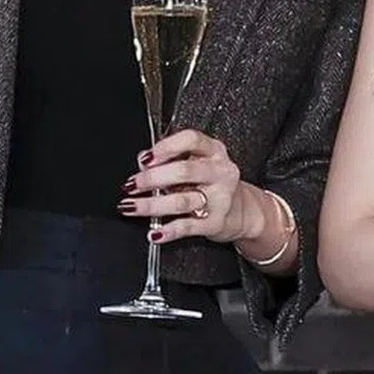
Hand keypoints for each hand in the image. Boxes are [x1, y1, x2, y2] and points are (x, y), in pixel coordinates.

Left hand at [118, 129, 264, 245]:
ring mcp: (220, 198)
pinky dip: (168, 231)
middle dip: (153, 178)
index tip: (146, 158)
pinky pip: (187, 227)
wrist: (241, 211)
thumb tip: (143, 160)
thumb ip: (170, 158)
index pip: (191, 140)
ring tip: (132, 206)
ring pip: (182, 200)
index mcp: (214, 151)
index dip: (167, 147)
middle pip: (184, 171)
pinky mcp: (215, 223)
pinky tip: (154, 232)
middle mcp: (220, 172)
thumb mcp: (196, 162)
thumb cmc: (211, 182)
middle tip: (132, 184)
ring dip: (152, 204)